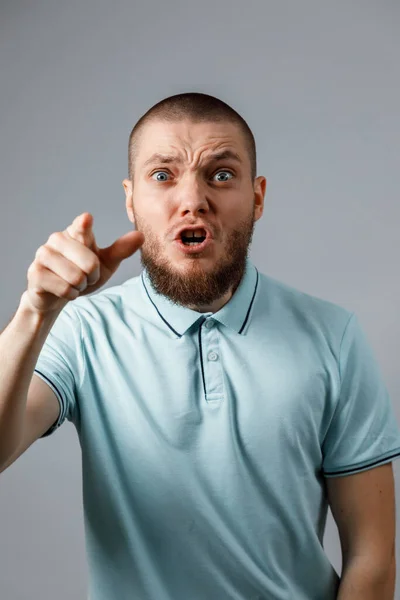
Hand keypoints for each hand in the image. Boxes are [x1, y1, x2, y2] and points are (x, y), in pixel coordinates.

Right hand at [23, 212, 144, 315]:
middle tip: (86, 276)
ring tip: (74, 282)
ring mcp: (43, 254)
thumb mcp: (105, 263)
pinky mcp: (35, 273)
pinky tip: (63, 290)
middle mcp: (57, 239)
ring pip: (76, 278)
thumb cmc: (83, 273)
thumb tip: (141, 236)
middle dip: (93, 276)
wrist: (58, 294)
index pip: (82, 227)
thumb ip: (121, 249)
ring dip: (81, 286)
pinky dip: (70, 294)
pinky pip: (65, 289)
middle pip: (89, 263)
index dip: (84, 225)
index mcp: (76, 232)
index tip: (87, 220)